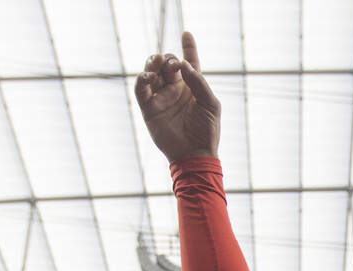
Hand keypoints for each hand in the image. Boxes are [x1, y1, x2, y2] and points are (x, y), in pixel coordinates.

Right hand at [134, 30, 219, 162]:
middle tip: (174, 65)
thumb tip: (185, 65)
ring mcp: (161, 97)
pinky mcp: (149, 108)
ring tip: (157, 63)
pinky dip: (142, 79)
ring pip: (151, 71)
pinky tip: (150, 76)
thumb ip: (200, 83)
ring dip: (153, 63)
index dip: (188, 47)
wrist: (195, 154)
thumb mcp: (210, 104)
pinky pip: (141, 89)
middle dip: (168, 59)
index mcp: (192, 87)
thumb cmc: (207, 131)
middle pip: (167, 63)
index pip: (189, 62)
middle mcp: (175, 89)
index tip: (186, 33)